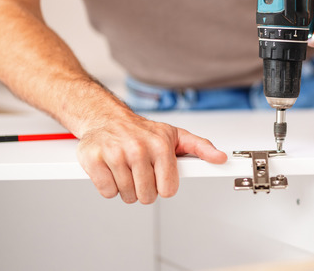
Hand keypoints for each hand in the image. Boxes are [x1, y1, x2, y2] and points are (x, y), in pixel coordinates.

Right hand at [76, 111, 226, 203]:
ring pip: (126, 195)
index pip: (167, 190)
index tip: (158, 176)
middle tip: (140, 173)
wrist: (107, 118)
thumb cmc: (142, 131)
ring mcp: (114, 153)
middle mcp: (138, 148)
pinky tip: (111, 170)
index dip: (163, 186)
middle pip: (146, 196)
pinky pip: (107, 192)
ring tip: (126, 170)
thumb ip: (200, 148)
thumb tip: (220, 157)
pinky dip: (108, 186)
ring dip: (126, 188)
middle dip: (144, 189)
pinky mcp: (93, 159)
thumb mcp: (176, 136)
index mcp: (160, 145)